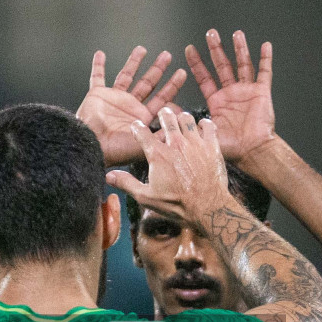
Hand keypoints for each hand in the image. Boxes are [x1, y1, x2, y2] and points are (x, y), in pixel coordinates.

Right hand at [77, 47, 187, 167]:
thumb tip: (180, 125)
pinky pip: (97, 77)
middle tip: (167, 56)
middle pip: (147, 84)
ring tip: (142, 49)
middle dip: (158, 69)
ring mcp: (114, 99)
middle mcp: (130, 107)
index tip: (181, 74)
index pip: (162, 99)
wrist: (92, 147)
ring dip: (134, 62)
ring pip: (126, 75)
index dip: (172, 87)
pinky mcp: (97, 95)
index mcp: (142, 118)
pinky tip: (100, 54)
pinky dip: (98, 66)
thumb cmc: (116, 151)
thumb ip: (163, 133)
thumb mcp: (146, 144)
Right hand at [106, 109, 231, 228]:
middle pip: (167, 117)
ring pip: (187, 118)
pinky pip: (208, 126)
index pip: (142, 132)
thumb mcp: (146, 197)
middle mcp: (175, 144)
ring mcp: (195, 143)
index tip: (137, 126)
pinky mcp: (211, 146)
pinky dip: (204, 124)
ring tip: (181, 121)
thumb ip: (127, 183)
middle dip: (163, 114)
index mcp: (158, 155)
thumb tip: (109, 176)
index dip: (137, 127)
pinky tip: (201, 127)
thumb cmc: (177, 204)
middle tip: (163, 116)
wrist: (207, 207)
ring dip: (182, 118)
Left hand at [185, 29, 274, 163]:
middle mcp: (232, 94)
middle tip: (210, 33)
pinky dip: (266, 59)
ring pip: (243, 64)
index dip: (197, 63)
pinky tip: (265, 45)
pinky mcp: (262, 93)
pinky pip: (265, 73)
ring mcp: (247, 92)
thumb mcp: (202, 134)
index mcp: (217, 102)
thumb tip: (166, 115)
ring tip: (236, 33)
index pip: (205, 77)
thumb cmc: (230, 149)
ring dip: (240, 49)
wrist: (252, 153)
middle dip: (216, 49)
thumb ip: (185, 123)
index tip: (189, 49)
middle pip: (223, 65)